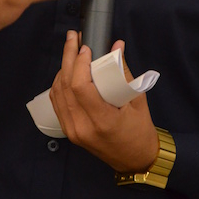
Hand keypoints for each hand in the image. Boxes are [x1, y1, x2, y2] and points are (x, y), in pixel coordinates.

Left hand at [49, 31, 158, 171]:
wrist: (135, 160)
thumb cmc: (140, 130)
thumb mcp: (138, 100)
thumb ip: (124, 72)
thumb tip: (116, 45)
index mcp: (102, 121)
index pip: (80, 87)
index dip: (80, 63)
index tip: (86, 46)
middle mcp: (83, 127)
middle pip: (65, 87)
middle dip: (68, 57)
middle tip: (72, 38)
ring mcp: (73, 131)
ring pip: (58, 93)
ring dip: (62, 69)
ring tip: (71, 51)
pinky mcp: (69, 131)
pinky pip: (57, 102)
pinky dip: (59, 83)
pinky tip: (67, 71)